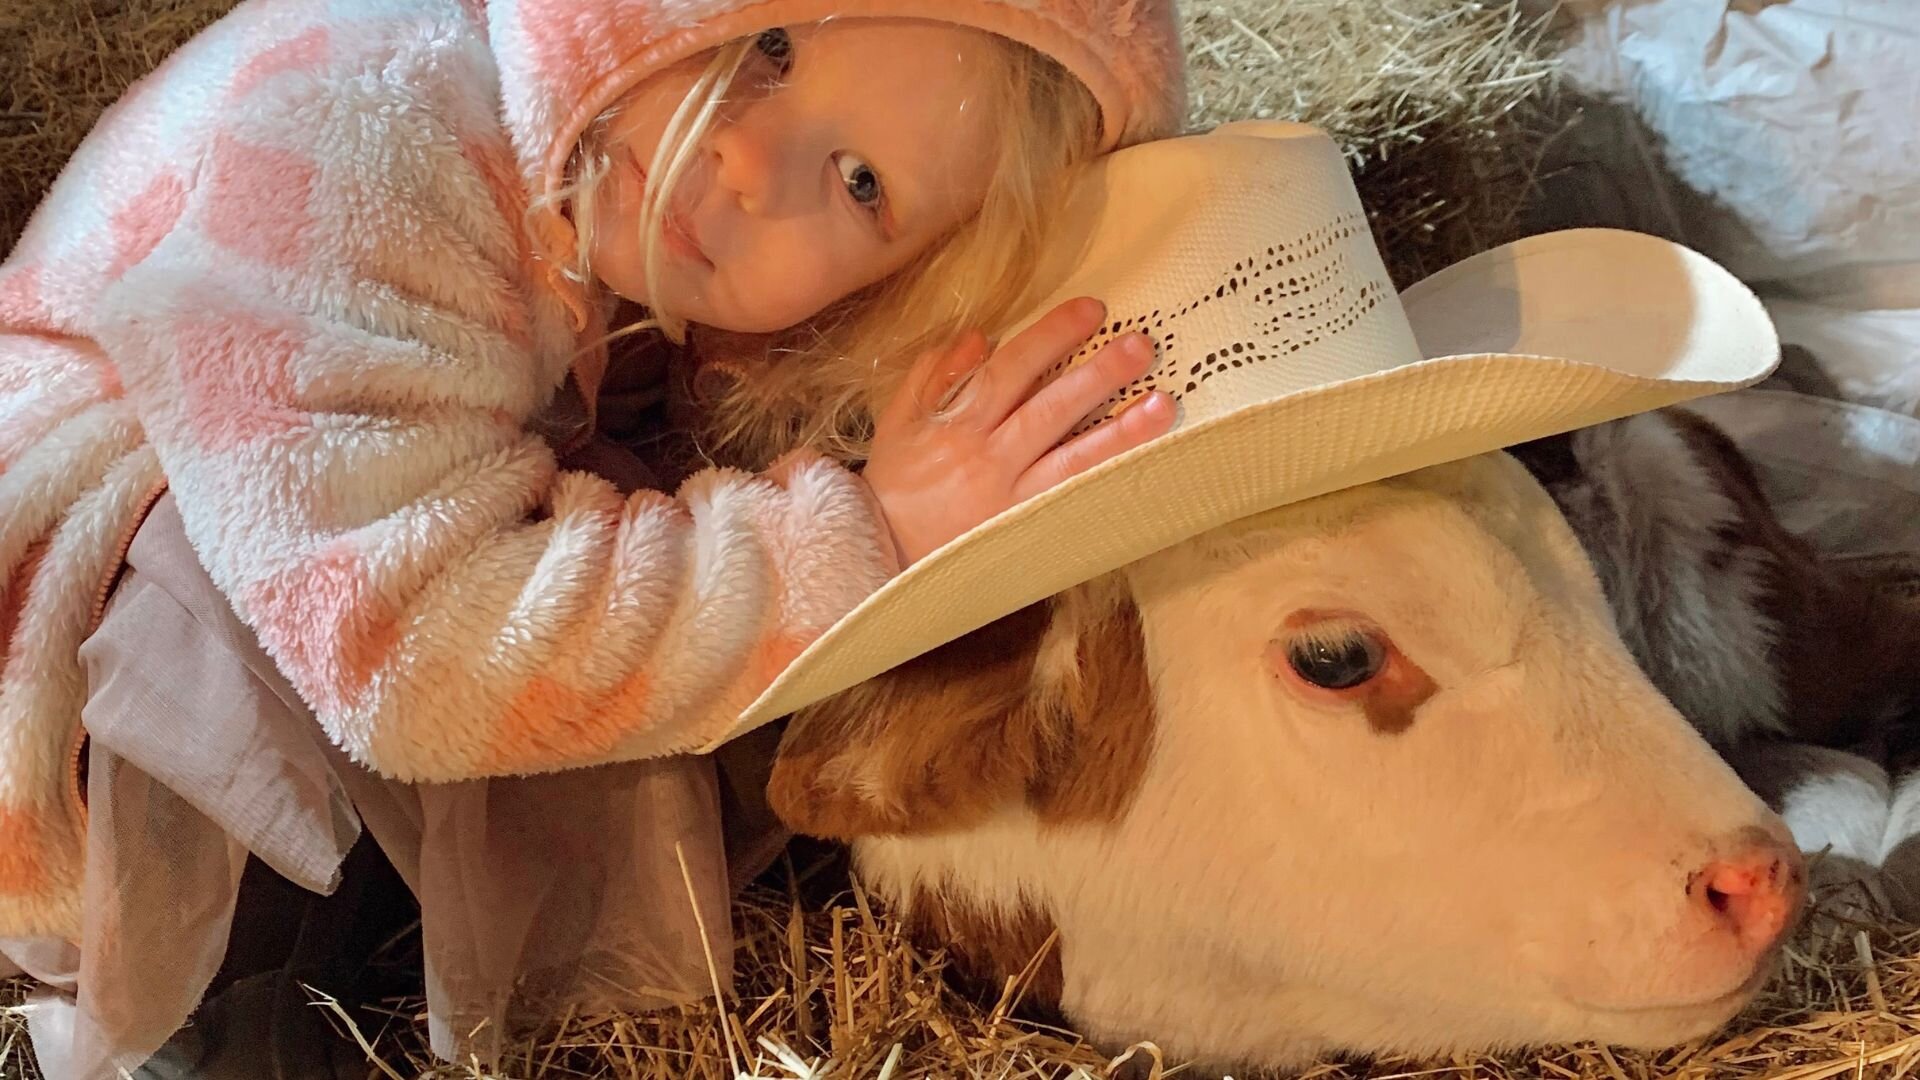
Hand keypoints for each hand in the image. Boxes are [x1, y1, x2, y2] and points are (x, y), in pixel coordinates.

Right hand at [862, 297, 1174, 566]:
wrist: (876, 553)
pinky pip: (1070, 501)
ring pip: (1070, 457)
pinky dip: (1105, 480)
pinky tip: (1141, 463)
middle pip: (1049, 406)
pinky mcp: (1022, 530)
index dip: (1053, 336)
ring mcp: (1007, 496)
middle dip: (1098, 373)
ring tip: (1163, 403)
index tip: (1092, 310)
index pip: (1011, 368)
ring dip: (1120, 430)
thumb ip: (934, 373)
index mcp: (956, 422)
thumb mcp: (899, 420)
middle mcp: (985, 456)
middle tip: (1142, 344)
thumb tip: (981, 336)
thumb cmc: (893, 485)